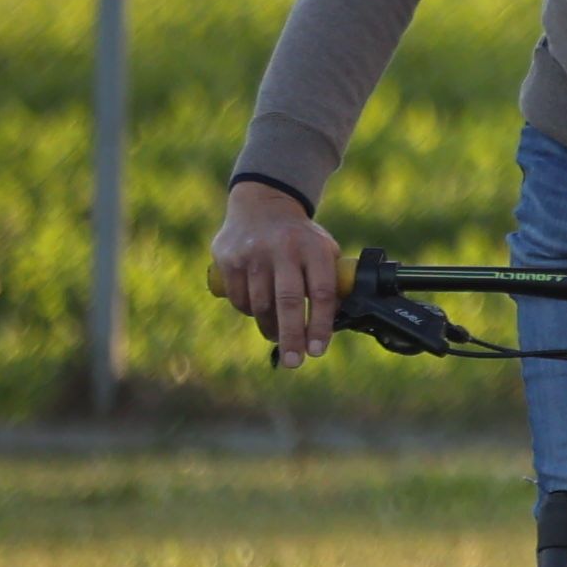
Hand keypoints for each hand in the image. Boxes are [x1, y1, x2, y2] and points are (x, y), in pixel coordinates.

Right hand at [209, 179, 344, 367]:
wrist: (263, 203)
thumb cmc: (301, 238)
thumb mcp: (324, 250)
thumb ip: (330, 281)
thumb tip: (337, 324)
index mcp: (314, 249)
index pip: (322, 293)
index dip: (320, 325)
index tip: (317, 351)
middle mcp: (284, 249)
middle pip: (289, 302)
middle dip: (292, 336)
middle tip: (295, 362)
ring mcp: (254, 253)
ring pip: (261, 305)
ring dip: (270, 327)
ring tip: (278, 335)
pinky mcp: (229, 258)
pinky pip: (240, 298)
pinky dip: (249, 311)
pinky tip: (258, 310)